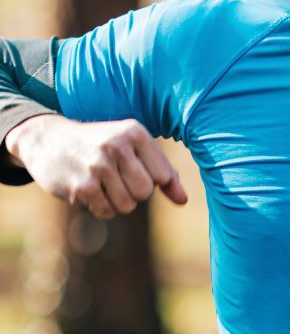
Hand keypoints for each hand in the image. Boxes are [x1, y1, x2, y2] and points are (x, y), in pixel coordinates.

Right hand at [5, 115, 187, 217]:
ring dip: (118, 202)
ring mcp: (99, 166)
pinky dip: (103, 207)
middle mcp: (118, 146)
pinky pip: (107, 211)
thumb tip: (184, 200)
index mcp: (135, 132)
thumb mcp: (133, 146)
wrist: (50, 140)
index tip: (137, 171)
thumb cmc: (103, 145)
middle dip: (135, 192)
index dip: (153, 181)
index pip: (163, 174)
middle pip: (146, 192)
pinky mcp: (82, 186)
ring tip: (105, 184)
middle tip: (119, 179)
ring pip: (128, 205)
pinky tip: (92, 191)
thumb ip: (163, 172)